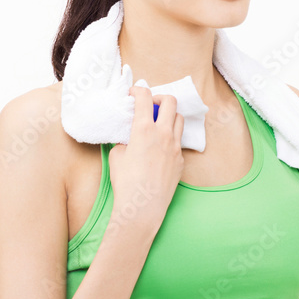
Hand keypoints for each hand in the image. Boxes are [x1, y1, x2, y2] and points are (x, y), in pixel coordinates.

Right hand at [106, 86, 184, 238]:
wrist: (143, 207)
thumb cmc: (126, 183)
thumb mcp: (117, 156)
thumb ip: (124, 141)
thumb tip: (130, 140)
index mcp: (144, 129)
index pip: (144, 98)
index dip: (138, 90)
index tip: (133, 93)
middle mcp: (164, 134)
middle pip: (170, 102)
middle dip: (160, 98)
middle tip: (151, 105)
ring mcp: (175, 147)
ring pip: (179, 119)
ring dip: (169, 116)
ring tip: (158, 124)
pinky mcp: (181, 160)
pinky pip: (179, 141)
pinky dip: (171, 137)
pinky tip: (160, 148)